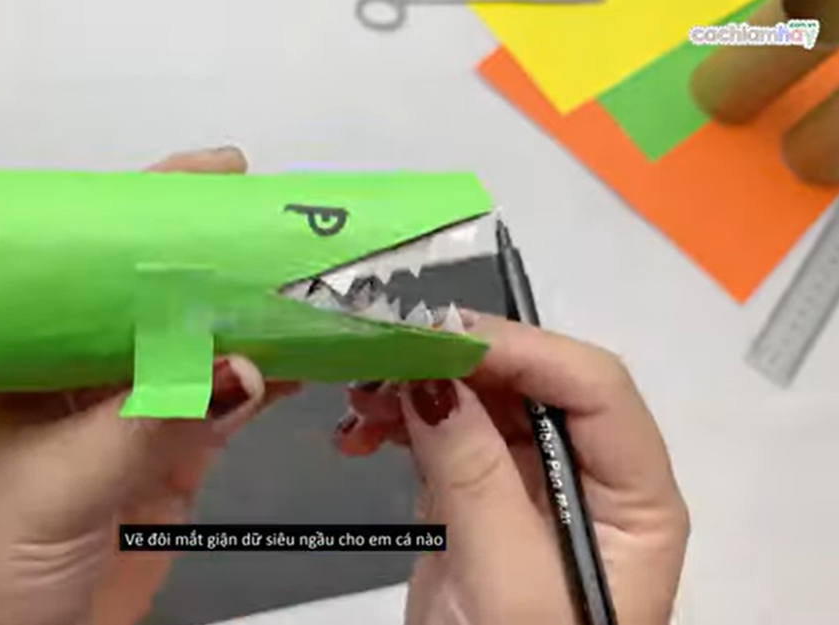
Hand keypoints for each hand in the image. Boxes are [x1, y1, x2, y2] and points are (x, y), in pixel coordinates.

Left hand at [0, 146, 301, 624]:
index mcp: (41, 350)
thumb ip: (145, 423)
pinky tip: (307, 363)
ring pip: (208, 351)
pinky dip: (270, 384)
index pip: (104, 263)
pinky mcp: (167, 467)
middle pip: (169, 300)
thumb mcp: (57, 481)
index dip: (164, 213)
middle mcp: (90, 372)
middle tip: (298, 234)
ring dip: (261, 323)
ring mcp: (134, 418)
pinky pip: (228, 410)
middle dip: (228, 264)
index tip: (228, 175)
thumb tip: (236, 366)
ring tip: (322, 291)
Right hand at [336, 311, 688, 623]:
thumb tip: (431, 376)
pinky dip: (399, 423)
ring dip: (416, 388)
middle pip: (531, 384)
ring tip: (356, 402)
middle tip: (379, 358)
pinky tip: (358, 433)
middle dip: (454, 364)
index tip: (436, 338)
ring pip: (479, 401)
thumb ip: (476, 477)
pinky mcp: (477, 499)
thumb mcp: (509, 584)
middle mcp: (587, 476)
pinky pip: (442, 435)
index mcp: (633, 495)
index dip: (522, 350)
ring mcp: (528, 484)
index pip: (594, 388)